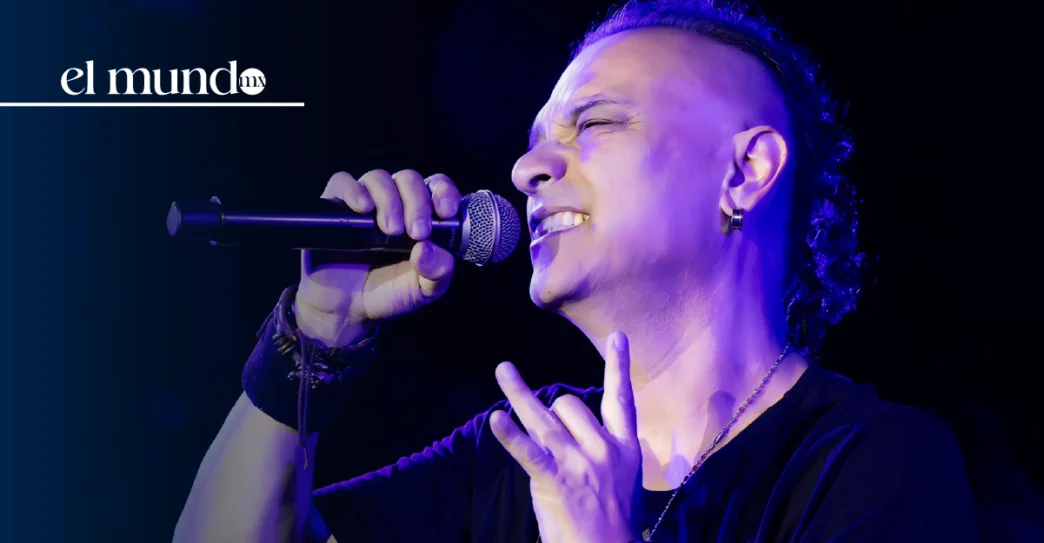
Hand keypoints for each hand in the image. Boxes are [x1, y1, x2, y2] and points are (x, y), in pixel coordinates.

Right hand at [294, 170, 461, 345]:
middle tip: (417, 232)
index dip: (444, 192)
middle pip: (409, 179)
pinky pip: (342, 182)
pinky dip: (354, 190)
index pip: (436, 187)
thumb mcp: (422, 290)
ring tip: (390, 230)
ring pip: (379, 178)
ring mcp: (364, 202)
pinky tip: (363, 209)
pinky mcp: (333, 206)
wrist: (344, 310)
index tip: (446, 212)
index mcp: (420, 216)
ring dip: (389, 200)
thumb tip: (428, 248)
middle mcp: (394, 202)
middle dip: (418, 202)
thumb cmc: (387, 293)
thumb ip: (437, 273)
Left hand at [491, 332, 641, 542]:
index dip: (618, 366)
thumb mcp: (622, 480)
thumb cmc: (611, 523)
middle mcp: (606, 450)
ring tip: (503, 371)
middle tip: (548, 435)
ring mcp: (581, 465)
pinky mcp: (557, 481)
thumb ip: (601, 448)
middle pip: (571, 406)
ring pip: (546, 418)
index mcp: (627, 448)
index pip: (622, 400)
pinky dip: (510, 436)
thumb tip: (567, 421)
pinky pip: (530, 452)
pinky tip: (496, 420)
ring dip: (520, 395)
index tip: (617, 335)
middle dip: (554, 412)